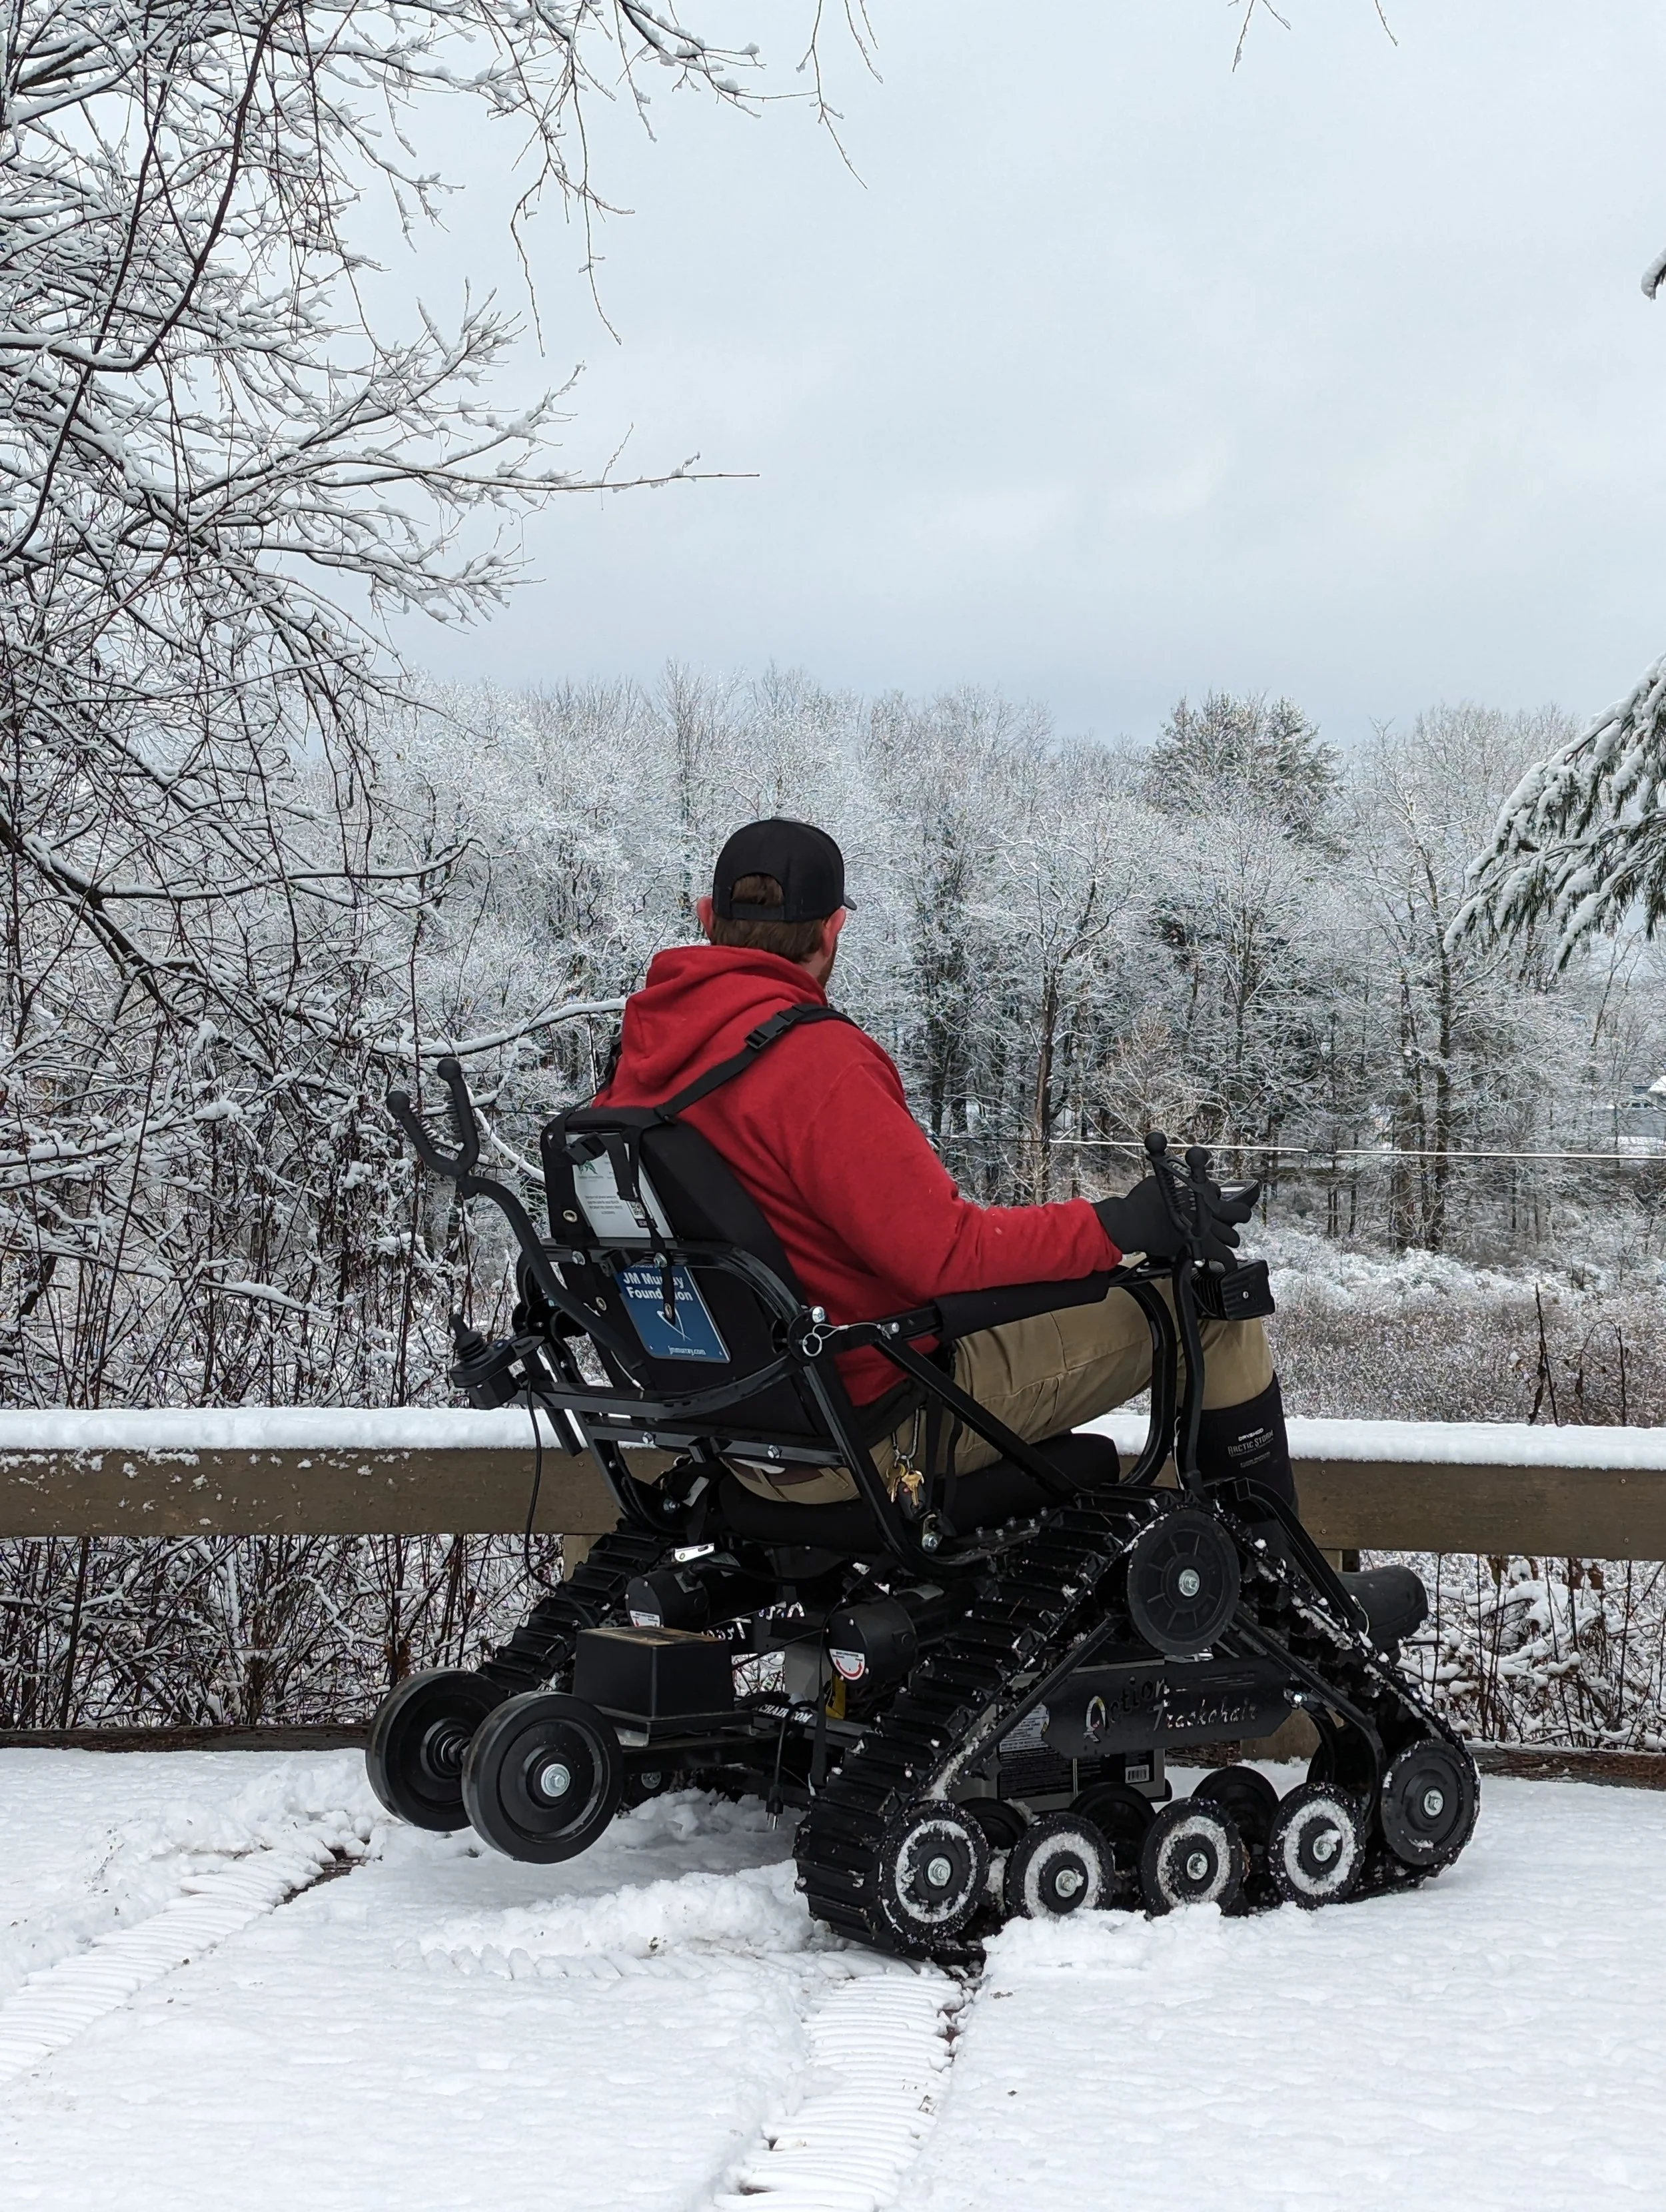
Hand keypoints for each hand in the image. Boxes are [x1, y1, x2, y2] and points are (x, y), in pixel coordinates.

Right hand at [1095, 1173, 1254, 1266]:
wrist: (1135, 1221)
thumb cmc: (1141, 1202)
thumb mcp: (1155, 1183)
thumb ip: (1168, 1184)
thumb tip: (1165, 1183)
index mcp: (1197, 1192)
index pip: (1216, 1192)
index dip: (1212, 1198)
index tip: (1206, 1203)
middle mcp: (1206, 1210)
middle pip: (1237, 1212)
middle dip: (1236, 1217)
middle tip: (1230, 1221)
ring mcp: (1207, 1229)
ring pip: (1233, 1237)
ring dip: (1230, 1241)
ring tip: (1224, 1245)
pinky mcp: (1204, 1247)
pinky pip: (1226, 1258)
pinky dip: (1228, 1263)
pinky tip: (1226, 1265)